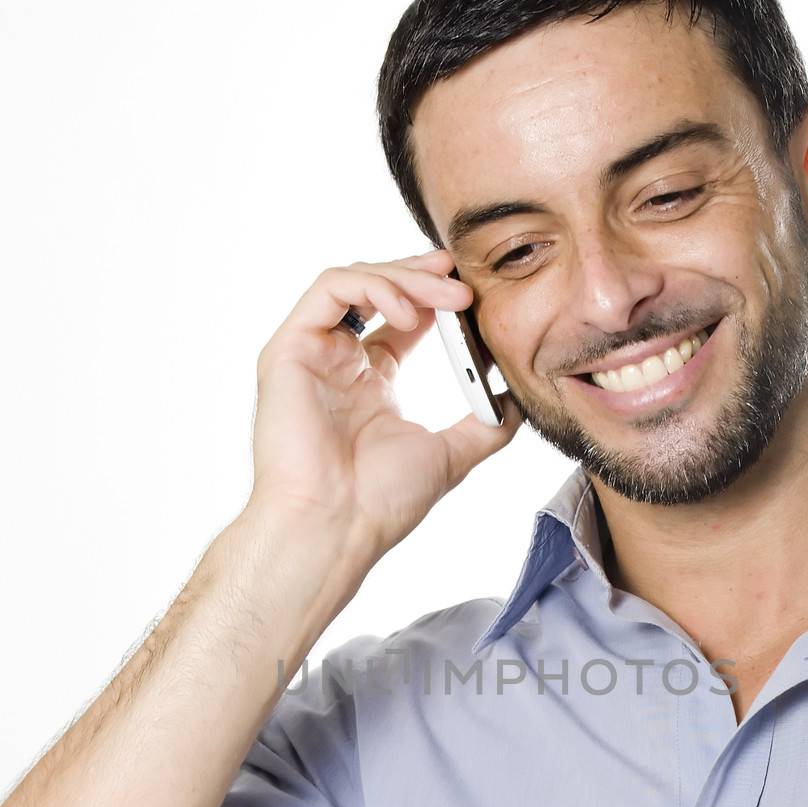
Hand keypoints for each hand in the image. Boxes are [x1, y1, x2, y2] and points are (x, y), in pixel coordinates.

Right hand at [244, 247, 521, 564]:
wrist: (336, 528)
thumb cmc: (380, 503)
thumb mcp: (451, 454)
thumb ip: (486, 424)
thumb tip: (519, 399)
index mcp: (370, 382)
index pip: (404, 317)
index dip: (437, 297)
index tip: (475, 295)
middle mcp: (338, 362)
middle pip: (379, 290)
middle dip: (424, 279)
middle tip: (464, 285)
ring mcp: (311, 353)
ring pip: (354, 280)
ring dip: (404, 278)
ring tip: (445, 298)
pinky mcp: (288, 348)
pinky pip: (328, 289)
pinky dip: (372, 286)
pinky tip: (408, 313)